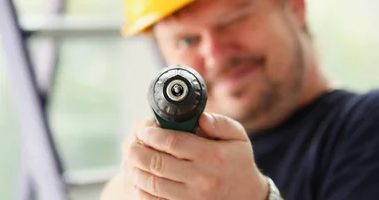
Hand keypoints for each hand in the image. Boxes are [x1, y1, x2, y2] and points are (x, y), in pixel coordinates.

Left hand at [123, 112, 267, 199]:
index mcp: (213, 156)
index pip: (173, 142)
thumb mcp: (238, 137)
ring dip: (136, 169)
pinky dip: (142, 190)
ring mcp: (192, 198)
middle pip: (157, 163)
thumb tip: (199, 117)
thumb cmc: (239, 163)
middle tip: (130, 143)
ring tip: (132, 159)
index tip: (144, 128)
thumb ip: (220, 123)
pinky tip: (139, 179)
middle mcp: (202, 178)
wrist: (248, 197)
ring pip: (152, 184)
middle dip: (137, 150)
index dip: (152, 134)